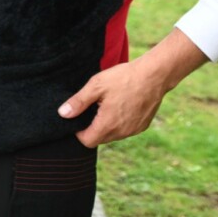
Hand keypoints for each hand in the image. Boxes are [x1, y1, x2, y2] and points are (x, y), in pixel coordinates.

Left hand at [57, 31, 205, 147]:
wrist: (154, 75)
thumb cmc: (123, 78)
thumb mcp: (96, 86)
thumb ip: (78, 102)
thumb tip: (63, 114)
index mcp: (108, 124)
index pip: (87, 141)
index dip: (78, 132)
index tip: (77, 118)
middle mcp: (122, 132)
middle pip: (99, 139)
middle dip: (91, 129)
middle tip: (90, 108)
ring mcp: (134, 130)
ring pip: (113, 135)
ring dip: (105, 126)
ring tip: (105, 106)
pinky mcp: (142, 126)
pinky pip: (125, 130)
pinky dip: (119, 123)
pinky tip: (119, 106)